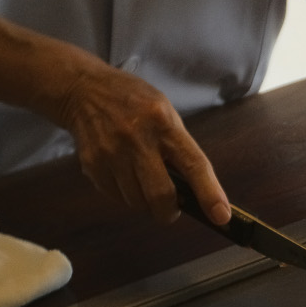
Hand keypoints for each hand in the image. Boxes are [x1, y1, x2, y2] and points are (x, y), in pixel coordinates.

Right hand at [0, 2, 229, 224]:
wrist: (83, 90)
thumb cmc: (133, 102)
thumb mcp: (165, 112)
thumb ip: (180, 148)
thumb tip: (198, 193)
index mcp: (164, 123)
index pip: (193, 164)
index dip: (210, 194)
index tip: (222, 217)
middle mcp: (137, 138)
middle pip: (160, 195)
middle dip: (169, 211)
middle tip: (171, 208)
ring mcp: (111, 153)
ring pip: (136, 202)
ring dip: (144, 201)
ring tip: (141, 178)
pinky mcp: (92, 164)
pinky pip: (116, 197)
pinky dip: (124, 194)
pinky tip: (122, 171)